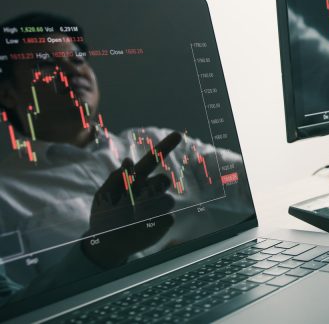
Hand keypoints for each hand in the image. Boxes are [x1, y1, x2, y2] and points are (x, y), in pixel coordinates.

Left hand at [82, 132, 181, 266]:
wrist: (107, 243)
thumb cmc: (103, 217)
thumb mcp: (102, 196)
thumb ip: (115, 179)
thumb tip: (127, 161)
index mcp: (136, 179)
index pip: (152, 160)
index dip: (165, 147)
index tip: (178, 134)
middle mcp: (150, 189)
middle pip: (164, 181)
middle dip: (153, 190)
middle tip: (136, 203)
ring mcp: (158, 206)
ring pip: (167, 201)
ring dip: (150, 210)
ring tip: (133, 221)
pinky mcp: (164, 222)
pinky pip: (167, 218)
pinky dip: (153, 224)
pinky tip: (140, 228)